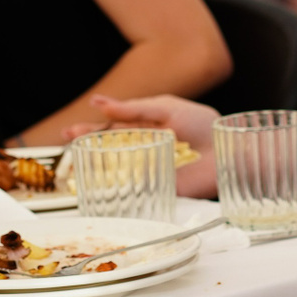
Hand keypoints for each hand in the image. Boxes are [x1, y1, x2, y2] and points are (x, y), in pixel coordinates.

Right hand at [67, 94, 220, 196]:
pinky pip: (133, 192)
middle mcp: (142, 148)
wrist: (227, 149)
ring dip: (96, 170)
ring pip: (116, 171)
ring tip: (78, 165)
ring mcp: (148, 168)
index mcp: (143, 126)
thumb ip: (134, 109)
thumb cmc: (202, 123)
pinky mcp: (158, 188)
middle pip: (108, 149)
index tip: (70, 132)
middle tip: (68, 144)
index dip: (89, 130)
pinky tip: (102, 191)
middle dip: (86, 147)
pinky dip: (117, 193)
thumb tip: (99, 103)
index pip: (110, 128)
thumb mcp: (165, 108)